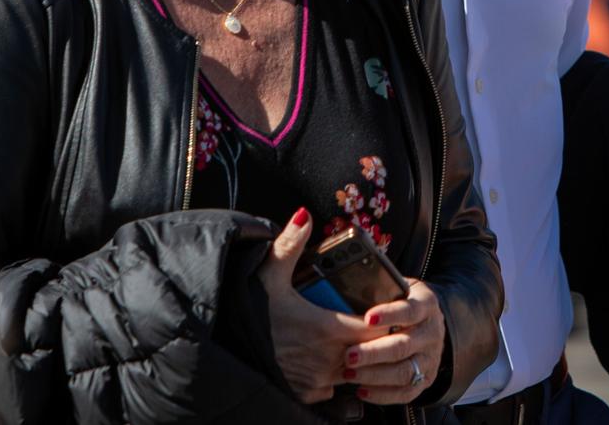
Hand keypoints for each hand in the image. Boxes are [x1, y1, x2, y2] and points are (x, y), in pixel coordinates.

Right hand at [258, 210, 369, 403]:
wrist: (224, 352)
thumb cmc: (249, 311)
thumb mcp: (268, 273)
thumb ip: (290, 244)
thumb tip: (304, 215)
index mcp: (328, 328)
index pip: (377, 327)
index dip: (383, 318)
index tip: (381, 307)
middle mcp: (329, 359)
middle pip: (369, 350)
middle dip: (372, 336)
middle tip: (364, 318)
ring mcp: (319, 380)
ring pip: (353, 369)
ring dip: (353, 355)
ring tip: (343, 337)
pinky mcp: (307, 394)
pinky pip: (333, 386)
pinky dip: (333, 374)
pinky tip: (322, 357)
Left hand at [344, 280, 444, 405]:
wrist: (429, 323)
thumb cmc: (403, 302)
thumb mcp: (399, 287)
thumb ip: (382, 288)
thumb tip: (349, 287)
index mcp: (427, 305)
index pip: (410, 310)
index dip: (389, 314)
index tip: (367, 318)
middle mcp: (433, 332)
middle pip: (403, 345)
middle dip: (373, 352)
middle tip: (349, 355)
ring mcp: (431, 358)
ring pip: (404, 371)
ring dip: (374, 375)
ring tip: (349, 374)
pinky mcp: (426, 379)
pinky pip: (405, 392)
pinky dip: (382, 394)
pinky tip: (361, 390)